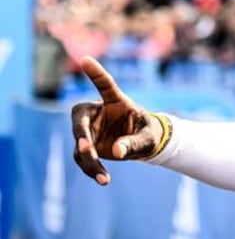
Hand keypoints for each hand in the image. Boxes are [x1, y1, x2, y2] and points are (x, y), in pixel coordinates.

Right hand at [71, 56, 163, 185]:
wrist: (145, 144)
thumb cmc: (150, 133)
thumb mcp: (149, 138)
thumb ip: (134, 142)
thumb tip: (116, 151)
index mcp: (116, 101)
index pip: (104, 85)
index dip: (96, 73)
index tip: (85, 59)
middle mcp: (97, 112)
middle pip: (80, 119)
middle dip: (81, 134)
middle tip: (86, 148)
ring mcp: (90, 129)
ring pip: (80, 143)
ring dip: (88, 160)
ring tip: (103, 177)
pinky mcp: (87, 145)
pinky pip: (83, 158)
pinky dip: (91, 169)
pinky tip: (104, 179)